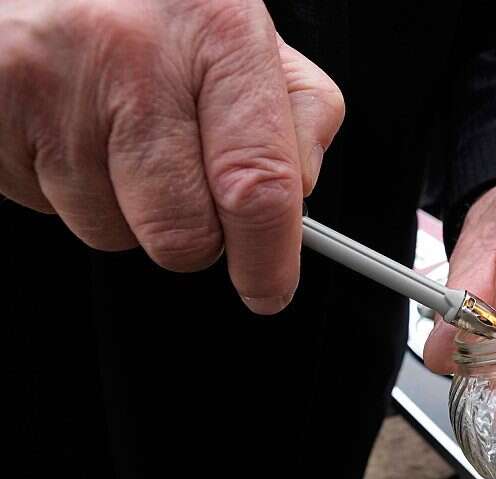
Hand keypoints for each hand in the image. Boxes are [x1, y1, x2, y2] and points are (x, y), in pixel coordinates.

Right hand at [0, 1, 344, 313]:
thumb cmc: (151, 7)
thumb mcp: (242, 33)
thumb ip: (297, 110)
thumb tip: (301, 193)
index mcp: (218, 30)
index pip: (258, 184)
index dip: (268, 258)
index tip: (270, 287)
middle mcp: (137, 54)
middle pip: (184, 235)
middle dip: (193, 233)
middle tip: (181, 177)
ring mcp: (55, 83)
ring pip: (112, 232)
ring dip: (123, 206)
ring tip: (113, 128)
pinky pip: (47, 208)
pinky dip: (65, 186)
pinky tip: (69, 124)